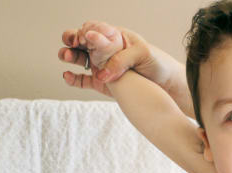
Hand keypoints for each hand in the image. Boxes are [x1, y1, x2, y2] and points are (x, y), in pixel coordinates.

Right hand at [58, 23, 174, 95]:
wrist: (166, 85)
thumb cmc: (157, 63)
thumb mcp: (142, 54)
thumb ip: (121, 59)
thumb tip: (101, 73)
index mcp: (114, 37)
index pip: (94, 29)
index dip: (85, 31)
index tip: (83, 38)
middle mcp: (105, 50)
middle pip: (81, 41)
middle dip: (71, 39)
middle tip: (71, 45)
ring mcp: (101, 66)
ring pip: (79, 58)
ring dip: (69, 56)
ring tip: (65, 57)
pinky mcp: (101, 84)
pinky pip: (82, 80)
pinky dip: (73, 79)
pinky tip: (67, 76)